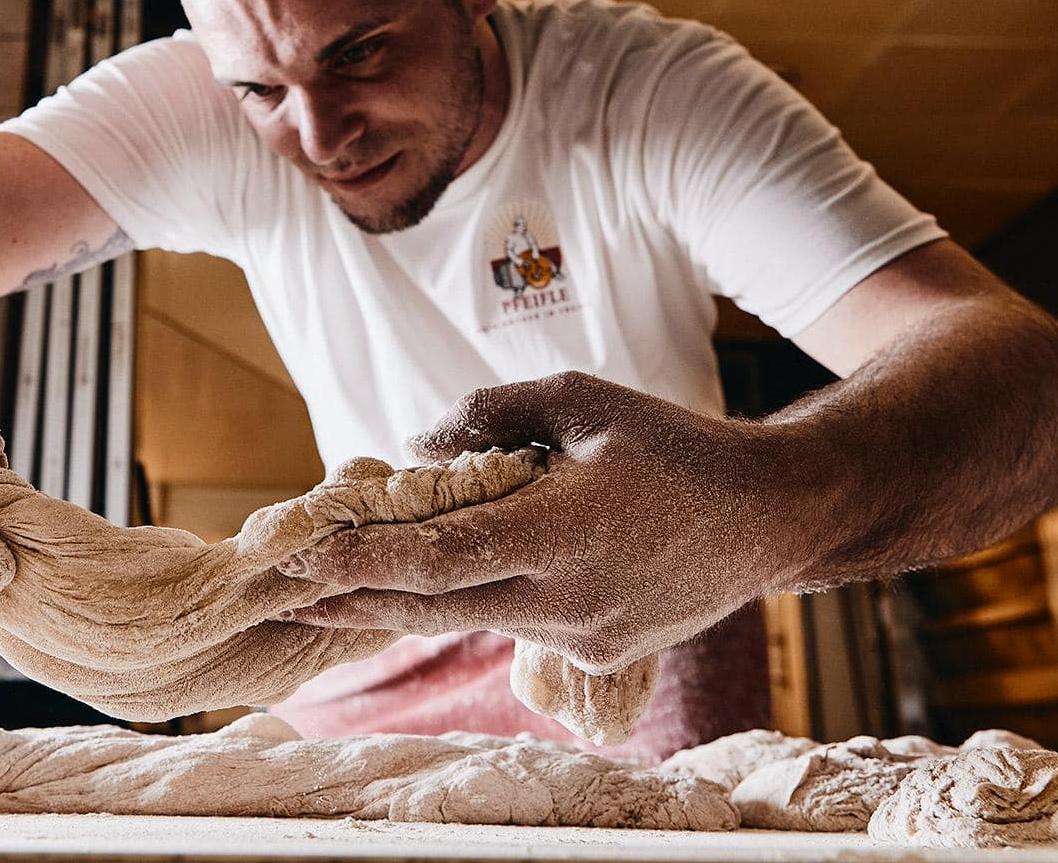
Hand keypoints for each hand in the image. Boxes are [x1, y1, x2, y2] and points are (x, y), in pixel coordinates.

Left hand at [280, 371, 805, 672]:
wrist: (772, 515)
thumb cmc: (675, 446)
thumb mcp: (584, 401)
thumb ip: (493, 415)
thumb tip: (419, 445)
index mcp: (559, 535)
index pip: (436, 561)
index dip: (362, 563)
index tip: (302, 561)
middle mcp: (565, 602)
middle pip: (432, 608)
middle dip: (353, 600)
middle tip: (286, 594)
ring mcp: (583, 640)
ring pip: (469, 619)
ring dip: (406, 600)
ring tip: (339, 585)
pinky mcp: (598, 656)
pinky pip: (515, 627)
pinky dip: (472, 602)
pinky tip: (442, 582)